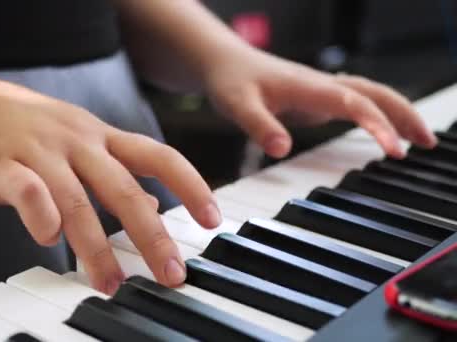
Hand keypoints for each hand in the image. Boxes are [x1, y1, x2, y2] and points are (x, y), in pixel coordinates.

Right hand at [0, 68, 221, 293]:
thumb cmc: (32, 130)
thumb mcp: (83, 143)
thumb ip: (119, 174)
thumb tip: (156, 209)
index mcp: (103, 138)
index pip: (159, 157)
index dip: (190, 186)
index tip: (212, 220)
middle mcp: (79, 142)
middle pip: (124, 189)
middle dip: (152, 235)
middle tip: (171, 274)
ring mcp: (41, 151)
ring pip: (77, 199)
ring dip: (96, 245)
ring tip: (109, 283)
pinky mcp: (2, 164)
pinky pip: (25, 189)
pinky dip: (39, 214)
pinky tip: (48, 241)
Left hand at [203, 47, 436, 158]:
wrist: (225, 63)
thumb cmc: (232, 81)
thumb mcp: (237, 105)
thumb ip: (259, 126)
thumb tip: (281, 149)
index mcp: (308, 86)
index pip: (354, 103)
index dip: (377, 124)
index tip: (395, 149)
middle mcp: (321, 85)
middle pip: (375, 93)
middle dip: (404, 116)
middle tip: (428, 143)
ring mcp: (322, 90)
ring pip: (370, 95)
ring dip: (397, 113)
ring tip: (420, 140)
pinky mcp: (318, 97)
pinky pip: (358, 103)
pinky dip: (378, 114)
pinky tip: (385, 129)